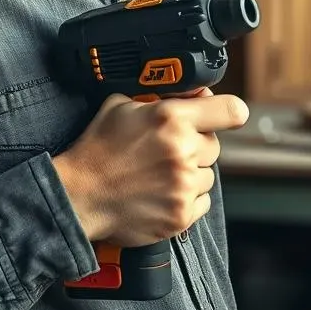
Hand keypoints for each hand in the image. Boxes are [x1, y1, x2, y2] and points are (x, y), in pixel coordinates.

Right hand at [52, 89, 248, 246]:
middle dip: (196, 144)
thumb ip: (160, 96)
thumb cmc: (98, 148)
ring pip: (209, 174)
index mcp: (172, 117)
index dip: (230, 111)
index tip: (227, 115)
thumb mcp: (123, 104)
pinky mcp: (181, 215)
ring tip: (162, 173)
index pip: (230, 111)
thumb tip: (193, 94)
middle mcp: (183, 151)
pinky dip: (188, 197)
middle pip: (214, 145)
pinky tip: (164, 191)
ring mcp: (183, 185)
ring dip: (192, 172)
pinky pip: (202, 201)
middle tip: (169, 148)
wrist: (80, 194)